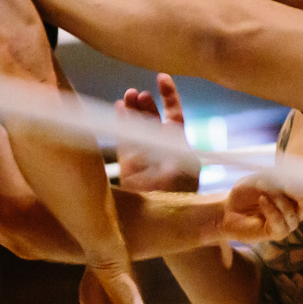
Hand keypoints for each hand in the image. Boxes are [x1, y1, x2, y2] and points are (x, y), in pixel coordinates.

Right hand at [116, 74, 200, 192]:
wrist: (170, 225)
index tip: (162, 77)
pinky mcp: (128, 169)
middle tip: (138, 92)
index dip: (169, 97)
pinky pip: (124, 143)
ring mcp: (144, 159)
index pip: (174, 116)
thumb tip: (169, 141)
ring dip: (132, 112)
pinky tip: (118, 108)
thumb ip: (175, 158)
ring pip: (136, 129)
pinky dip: (120, 126)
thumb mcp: (184, 173)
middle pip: (152, 120)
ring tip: (128, 95)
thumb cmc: (183, 198)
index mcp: (179, 147)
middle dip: (146, 105)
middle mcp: (160, 150)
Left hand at [220, 176, 302, 244]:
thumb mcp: (261, 179)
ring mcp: (286, 224)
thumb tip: (291, 180)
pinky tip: (262, 200)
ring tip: (263, 192)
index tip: (297, 175)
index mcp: (294, 196)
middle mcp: (295, 211)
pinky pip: (279, 222)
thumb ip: (277, 179)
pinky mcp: (276, 234)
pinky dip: (271, 209)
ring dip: (278, 199)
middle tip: (288, 185)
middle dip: (301, 195)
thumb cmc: (246, 192)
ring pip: (292, 213)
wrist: (228, 209)